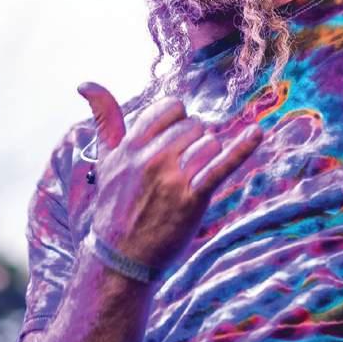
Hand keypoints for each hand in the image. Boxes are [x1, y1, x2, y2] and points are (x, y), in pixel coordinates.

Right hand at [78, 82, 261, 274]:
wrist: (120, 258)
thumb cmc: (115, 204)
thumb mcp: (105, 158)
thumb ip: (103, 117)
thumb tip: (85, 83)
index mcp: (131, 144)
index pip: (171, 107)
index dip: (177, 121)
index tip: (171, 140)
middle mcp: (152, 157)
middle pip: (194, 125)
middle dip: (192, 142)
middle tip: (178, 169)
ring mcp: (173, 177)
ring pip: (209, 141)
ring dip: (207, 156)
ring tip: (190, 178)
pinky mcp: (193, 197)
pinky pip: (222, 165)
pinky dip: (243, 148)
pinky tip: (257, 133)